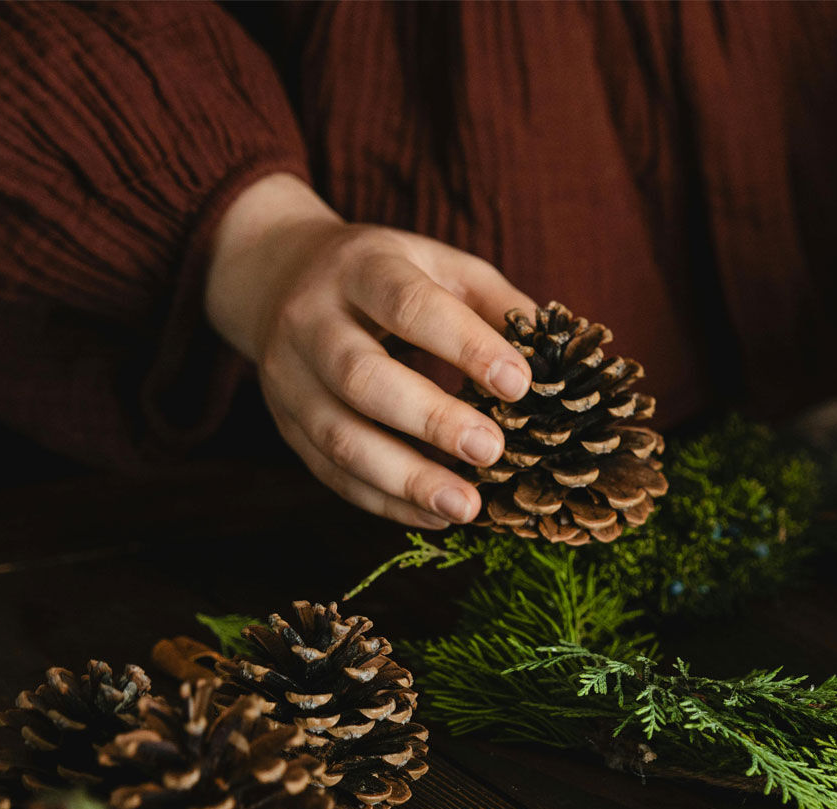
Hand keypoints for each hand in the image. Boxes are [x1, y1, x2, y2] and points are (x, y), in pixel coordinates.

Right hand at [204, 174, 538, 527]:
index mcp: (360, 268)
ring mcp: (288, 378)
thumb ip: (497, 304)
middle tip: (492, 450)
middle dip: (430, 420)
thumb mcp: (440, 264)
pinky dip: (385, 502)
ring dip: (405, 480)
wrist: (278, 275)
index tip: (520, 383)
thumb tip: (558, 357)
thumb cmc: (386, 275)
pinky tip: (435, 517)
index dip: (464, 344)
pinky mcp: (287, 425)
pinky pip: (332, 473)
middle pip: (361, 377)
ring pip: (339, 438)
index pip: (408, 305)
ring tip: (466, 507)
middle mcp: (311, 322)